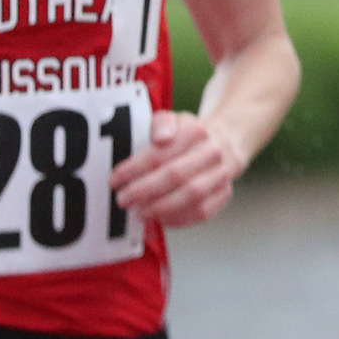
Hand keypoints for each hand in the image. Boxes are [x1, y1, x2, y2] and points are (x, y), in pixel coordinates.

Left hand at [108, 110, 245, 227]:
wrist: (221, 144)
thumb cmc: (187, 136)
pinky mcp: (224, 194)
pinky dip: (178, 219)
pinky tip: (160, 218)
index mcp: (196, 131)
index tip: (114, 180)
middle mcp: (212, 152)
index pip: (160, 153)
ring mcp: (221, 174)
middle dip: (144, 191)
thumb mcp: (172, 120)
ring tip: (139, 212)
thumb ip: (161, 123)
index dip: (134, 169)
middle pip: (176, 175)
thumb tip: (161, 138)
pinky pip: (202, 212)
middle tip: (123, 200)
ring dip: (161, 208)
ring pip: (192, 196)